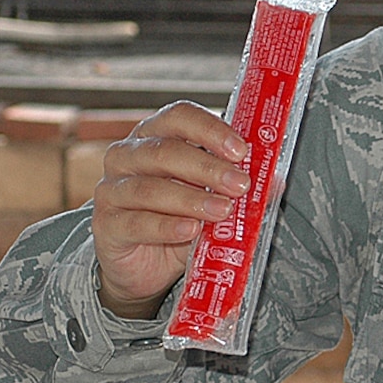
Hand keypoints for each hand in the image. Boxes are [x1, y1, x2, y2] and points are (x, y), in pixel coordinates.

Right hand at [90, 101, 251, 317]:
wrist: (144, 265)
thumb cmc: (178, 218)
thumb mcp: (210, 197)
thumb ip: (237, 186)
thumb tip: (275, 181)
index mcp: (154, 137)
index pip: (178, 117)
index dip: (210, 129)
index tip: (241, 150)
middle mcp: (127, 157)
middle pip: (164, 151)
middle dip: (207, 167)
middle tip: (240, 184)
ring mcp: (112, 190)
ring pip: (148, 188)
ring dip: (191, 198)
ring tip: (222, 210)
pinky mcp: (106, 225)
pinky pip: (135, 222)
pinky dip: (166, 226)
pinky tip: (189, 230)